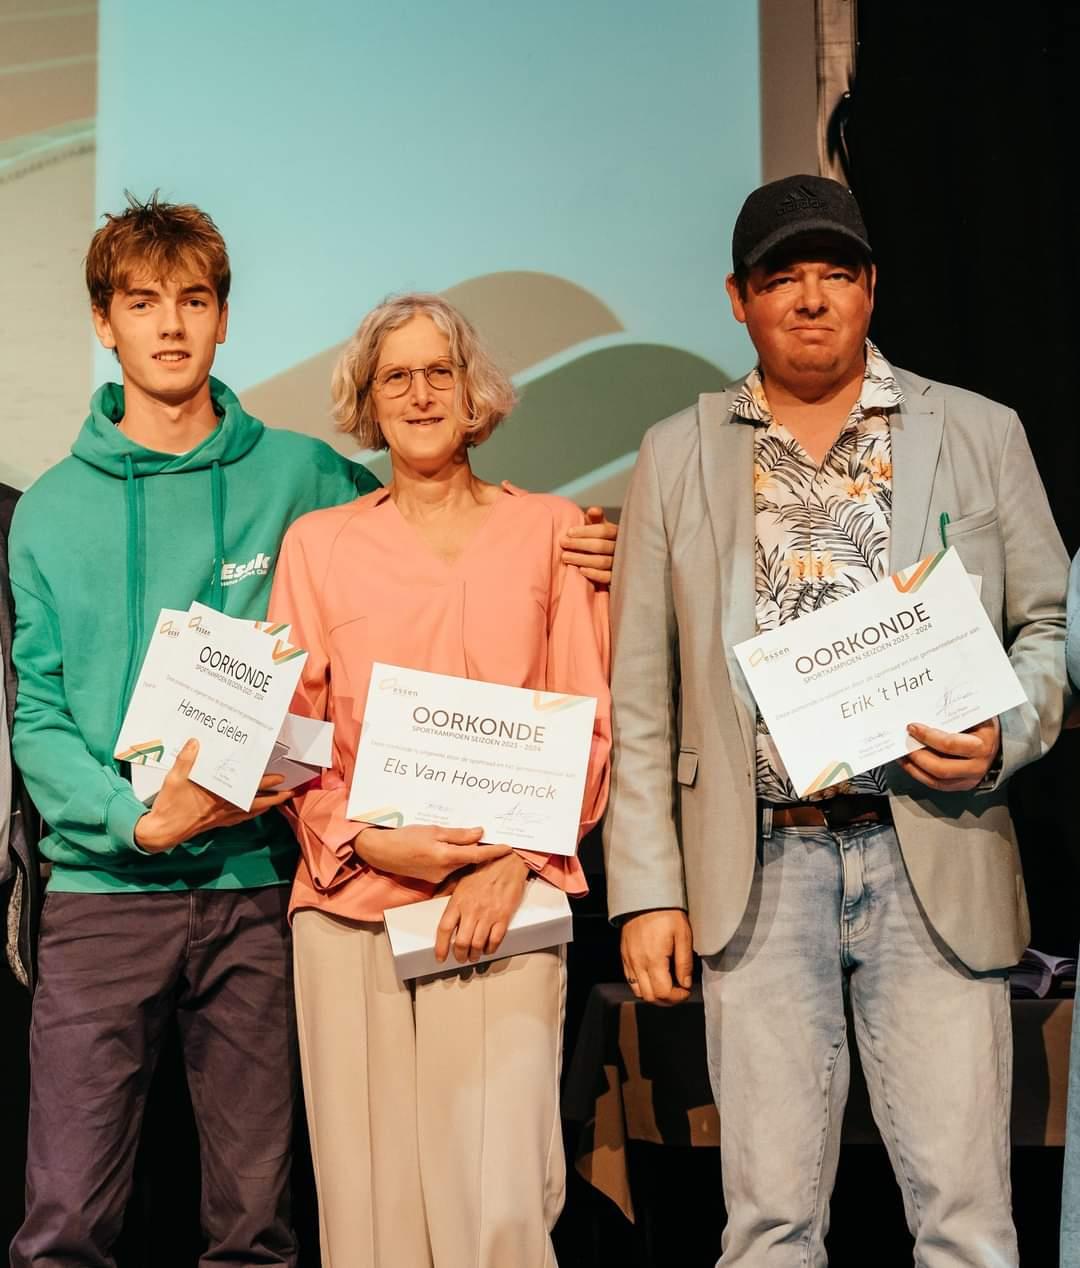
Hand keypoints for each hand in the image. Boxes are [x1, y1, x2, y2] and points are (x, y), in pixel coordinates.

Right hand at [134, 739, 292, 851]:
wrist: (161, 832)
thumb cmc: (169, 806)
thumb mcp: (174, 778)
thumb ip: (186, 759)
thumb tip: (195, 742)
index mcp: (218, 795)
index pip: (248, 787)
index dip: (266, 782)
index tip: (281, 777)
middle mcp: (224, 807)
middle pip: (256, 801)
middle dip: (275, 796)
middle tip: (290, 790)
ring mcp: (222, 817)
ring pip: (251, 811)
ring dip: (266, 805)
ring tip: (278, 800)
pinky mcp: (216, 823)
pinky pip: (239, 819)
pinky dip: (250, 814)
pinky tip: (254, 812)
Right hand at [355, 823, 510, 884]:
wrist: (383, 852)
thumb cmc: (406, 837)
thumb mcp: (434, 830)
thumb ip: (458, 834)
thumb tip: (480, 833)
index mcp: (446, 856)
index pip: (477, 855)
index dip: (494, 852)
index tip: (509, 848)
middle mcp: (445, 871)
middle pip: (470, 861)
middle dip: (481, 852)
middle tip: (494, 839)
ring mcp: (439, 878)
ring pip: (460, 866)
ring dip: (467, 856)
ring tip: (473, 842)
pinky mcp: (433, 880)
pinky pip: (451, 869)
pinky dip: (456, 861)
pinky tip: (453, 850)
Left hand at [435, 851, 530, 962]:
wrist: (508, 862)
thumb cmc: (484, 869)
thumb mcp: (460, 878)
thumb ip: (446, 891)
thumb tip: (434, 900)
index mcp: (458, 900)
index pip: (445, 929)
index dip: (441, 947)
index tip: (440, 957)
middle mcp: (472, 909)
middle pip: (461, 942)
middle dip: (459, 955)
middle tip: (460, 958)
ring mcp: (489, 914)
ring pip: (478, 944)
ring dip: (474, 955)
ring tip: (473, 956)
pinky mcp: (504, 916)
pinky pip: (495, 940)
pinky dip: (490, 949)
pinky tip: (488, 948)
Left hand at [561, 506, 617, 584]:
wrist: (614, 563)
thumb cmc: (602, 541)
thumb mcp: (600, 528)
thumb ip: (596, 518)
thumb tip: (593, 510)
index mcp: (618, 533)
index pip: (603, 530)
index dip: (585, 531)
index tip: (569, 532)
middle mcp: (621, 548)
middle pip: (600, 546)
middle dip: (579, 544)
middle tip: (563, 543)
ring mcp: (620, 564)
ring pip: (602, 561)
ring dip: (582, 559)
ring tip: (565, 557)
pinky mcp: (617, 578)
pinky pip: (607, 577)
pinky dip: (594, 574)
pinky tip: (581, 570)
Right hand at [620, 909, 693, 1005]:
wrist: (645, 897)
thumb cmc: (666, 913)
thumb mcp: (683, 935)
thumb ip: (684, 962)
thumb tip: (685, 983)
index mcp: (653, 960)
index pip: (663, 993)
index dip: (677, 997)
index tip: (686, 990)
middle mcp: (638, 963)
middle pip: (650, 997)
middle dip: (667, 999)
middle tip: (678, 991)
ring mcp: (629, 960)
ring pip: (638, 991)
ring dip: (653, 994)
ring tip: (666, 985)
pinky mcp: (624, 955)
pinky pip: (630, 979)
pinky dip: (642, 984)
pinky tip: (653, 976)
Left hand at [900, 716, 1000, 790]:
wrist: (998, 745)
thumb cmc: (983, 726)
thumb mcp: (976, 715)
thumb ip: (955, 712)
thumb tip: (927, 707)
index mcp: (982, 745)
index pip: (950, 744)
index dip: (927, 737)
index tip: (912, 727)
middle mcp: (977, 766)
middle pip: (941, 767)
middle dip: (917, 755)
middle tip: (904, 742)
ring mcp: (969, 779)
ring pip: (937, 780)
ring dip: (914, 767)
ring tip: (901, 754)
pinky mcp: (961, 786)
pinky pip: (936, 785)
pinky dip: (919, 774)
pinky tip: (909, 763)